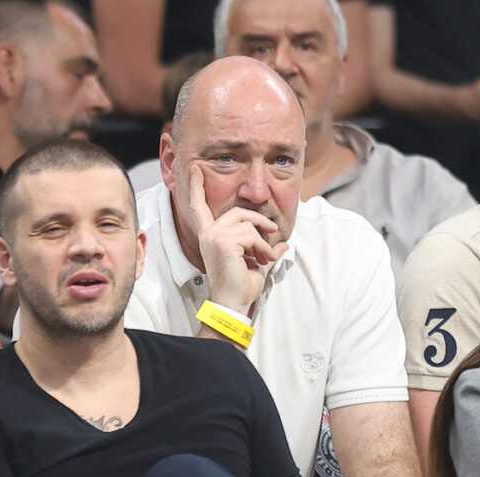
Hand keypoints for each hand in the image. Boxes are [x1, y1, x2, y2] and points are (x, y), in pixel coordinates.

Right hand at [188, 165, 288, 314]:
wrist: (234, 303)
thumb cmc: (241, 287)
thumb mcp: (257, 264)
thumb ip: (267, 250)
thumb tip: (283, 244)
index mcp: (210, 236)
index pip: (199, 206)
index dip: (197, 187)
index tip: (196, 170)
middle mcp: (208, 234)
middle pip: (238, 212)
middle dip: (259, 221)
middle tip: (272, 233)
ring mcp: (214, 236)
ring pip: (248, 223)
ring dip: (262, 241)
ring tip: (264, 257)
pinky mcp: (223, 242)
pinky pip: (251, 234)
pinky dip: (262, 247)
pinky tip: (261, 260)